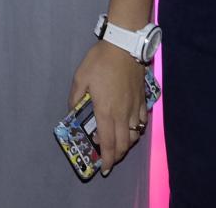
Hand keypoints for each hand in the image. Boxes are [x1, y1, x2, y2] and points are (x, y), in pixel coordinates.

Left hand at [69, 41, 149, 174]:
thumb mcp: (80, 77)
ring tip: (120, 146)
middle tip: (110, 160)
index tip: (105, 169)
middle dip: (117, 156)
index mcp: (105, 112)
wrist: (124, 46)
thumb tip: (73, 110)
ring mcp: (135, 107)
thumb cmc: (100, 61)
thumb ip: (75, 97)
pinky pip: (142, 121)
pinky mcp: (142, 99)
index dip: (107, 159)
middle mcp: (122, 114)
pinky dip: (138, 130)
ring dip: (127, 145)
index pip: (108, 143)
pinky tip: (132, 127)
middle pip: (124, 144)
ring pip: (135, 135)